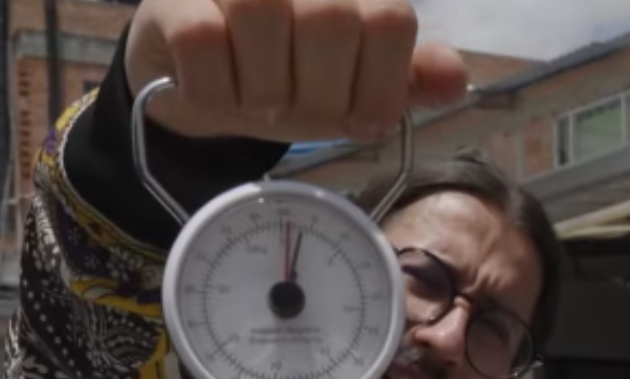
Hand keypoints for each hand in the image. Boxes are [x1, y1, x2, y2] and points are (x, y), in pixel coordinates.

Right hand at [125, 0, 469, 144]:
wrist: (197, 79)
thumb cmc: (285, 76)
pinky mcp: (175, 2)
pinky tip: (214, 93)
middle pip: (330, 19)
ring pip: (261, 12)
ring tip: (256, 101)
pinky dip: (213, 87)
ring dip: (263, 87)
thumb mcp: (352, 88)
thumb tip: (454, 80)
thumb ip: (405, 81)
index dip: (377, 84)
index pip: (389, 20)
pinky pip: (202, 37)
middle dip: (318, 93)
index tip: (354, 115)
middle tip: (296, 109)